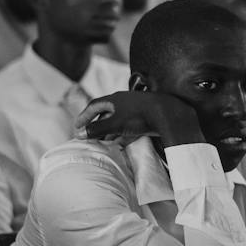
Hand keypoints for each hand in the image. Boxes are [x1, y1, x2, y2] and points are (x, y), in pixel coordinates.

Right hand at [74, 91, 203, 149]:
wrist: (169, 115)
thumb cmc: (140, 116)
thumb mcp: (115, 123)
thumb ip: (97, 128)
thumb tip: (80, 134)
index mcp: (115, 99)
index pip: (94, 106)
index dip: (84, 116)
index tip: (77, 126)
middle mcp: (124, 103)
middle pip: (105, 114)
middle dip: (96, 127)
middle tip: (88, 138)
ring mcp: (135, 111)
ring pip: (117, 123)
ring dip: (108, 133)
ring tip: (101, 144)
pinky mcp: (145, 120)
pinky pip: (129, 129)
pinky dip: (121, 137)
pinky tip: (118, 146)